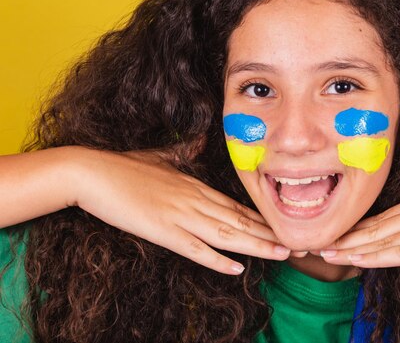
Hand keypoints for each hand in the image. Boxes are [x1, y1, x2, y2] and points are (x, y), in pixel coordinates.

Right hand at [68, 147, 290, 274]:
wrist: (92, 172)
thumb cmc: (125, 166)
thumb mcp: (162, 156)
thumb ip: (184, 152)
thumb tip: (200, 139)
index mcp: (196, 185)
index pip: (237, 205)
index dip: (263, 218)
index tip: (284, 226)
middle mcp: (195, 200)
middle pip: (240, 221)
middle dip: (271, 234)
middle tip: (299, 243)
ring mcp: (180, 216)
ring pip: (227, 234)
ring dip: (257, 246)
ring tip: (283, 253)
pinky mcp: (162, 231)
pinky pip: (194, 248)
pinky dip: (217, 259)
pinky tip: (237, 268)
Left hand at [320, 148, 399, 268]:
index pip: (388, 215)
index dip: (363, 225)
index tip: (342, 232)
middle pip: (378, 226)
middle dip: (348, 236)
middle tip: (319, 243)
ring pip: (383, 239)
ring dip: (352, 249)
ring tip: (326, 254)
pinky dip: (375, 257)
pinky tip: (356, 260)